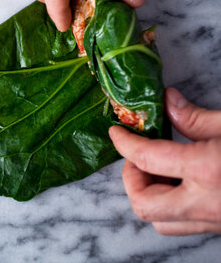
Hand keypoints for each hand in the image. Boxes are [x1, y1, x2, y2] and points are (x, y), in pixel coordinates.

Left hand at [109, 87, 220, 235]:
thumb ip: (196, 117)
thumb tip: (165, 103)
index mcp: (208, 170)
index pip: (146, 159)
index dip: (124, 143)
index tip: (117, 132)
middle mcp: (207, 203)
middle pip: (144, 205)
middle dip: (131, 179)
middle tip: (139, 155)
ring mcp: (216, 221)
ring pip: (160, 221)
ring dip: (148, 195)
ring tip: (158, 168)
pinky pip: (182, 224)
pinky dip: (169, 205)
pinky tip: (180, 182)